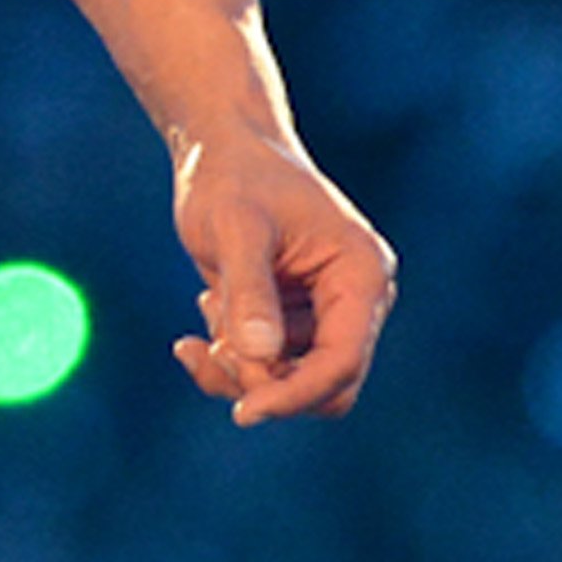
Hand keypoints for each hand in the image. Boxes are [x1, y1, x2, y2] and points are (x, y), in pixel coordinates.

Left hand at [169, 126, 395, 423]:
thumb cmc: (233, 176)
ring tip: (207, 309)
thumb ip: (249, 290)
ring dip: (240, 366)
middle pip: (325, 384)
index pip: (343, 360)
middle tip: (210, 349)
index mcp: (362, 274)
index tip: (243, 412)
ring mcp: (324, 312)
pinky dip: (230, 359)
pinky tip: (199, 325)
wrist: (220, 149)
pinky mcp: (294, 318)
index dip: (295, 393)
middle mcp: (354, 299)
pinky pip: (269, 367)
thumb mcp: (235, 227)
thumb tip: (259, 356)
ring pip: (291, 381)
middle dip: (265, 382)